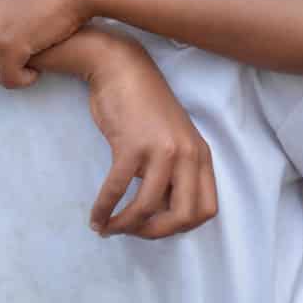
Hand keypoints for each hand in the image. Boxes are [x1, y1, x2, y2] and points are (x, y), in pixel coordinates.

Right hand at [70, 28, 219, 238]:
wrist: (121, 69)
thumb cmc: (142, 106)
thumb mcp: (171, 139)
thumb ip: (174, 172)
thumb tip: (158, 213)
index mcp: (200, 155)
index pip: (206, 210)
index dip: (182, 227)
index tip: (158, 224)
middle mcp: (187, 154)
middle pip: (183, 217)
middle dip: (155, 233)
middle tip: (133, 232)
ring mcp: (161, 150)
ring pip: (147, 208)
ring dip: (125, 226)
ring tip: (108, 228)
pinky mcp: (131, 146)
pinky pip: (117, 190)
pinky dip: (104, 209)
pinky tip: (96, 216)